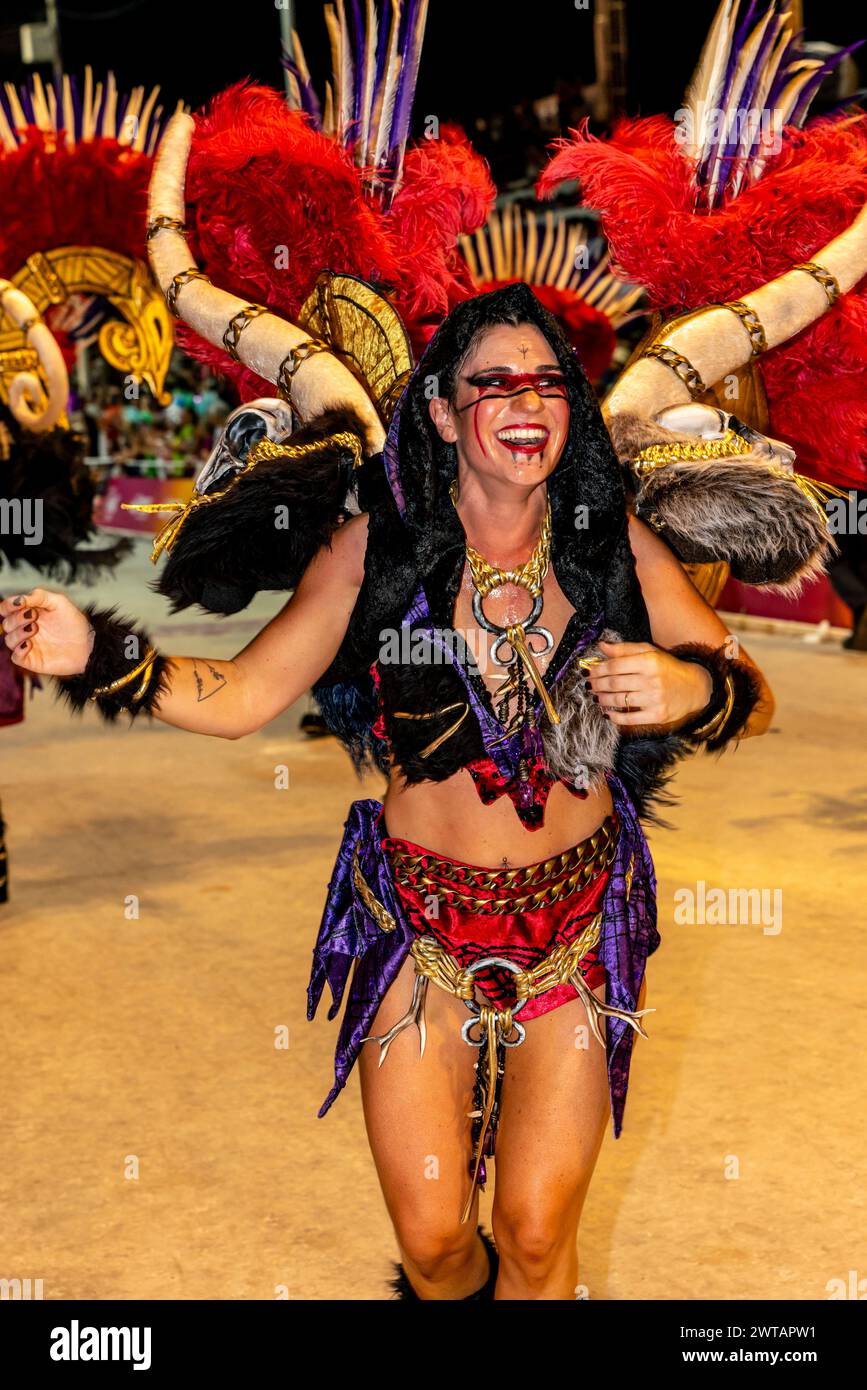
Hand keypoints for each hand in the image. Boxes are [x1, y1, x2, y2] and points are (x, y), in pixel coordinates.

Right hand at [0, 589, 94, 675]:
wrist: (88, 645)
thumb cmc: (74, 623)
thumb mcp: (59, 602)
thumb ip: (38, 596)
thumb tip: (18, 600)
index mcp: (29, 613)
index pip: (7, 608)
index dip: (7, 606)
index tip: (20, 604)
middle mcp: (25, 628)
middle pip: (6, 623)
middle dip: (17, 618)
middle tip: (34, 616)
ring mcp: (28, 644)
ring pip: (9, 639)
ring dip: (18, 632)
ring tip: (34, 628)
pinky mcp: (31, 660)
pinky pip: (15, 656)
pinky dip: (19, 650)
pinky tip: (29, 644)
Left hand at [587, 640, 712, 728]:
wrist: (694, 687)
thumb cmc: (667, 668)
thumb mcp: (649, 652)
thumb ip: (624, 649)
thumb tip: (601, 646)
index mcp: (649, 661)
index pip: (615, 666)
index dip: (598, 670)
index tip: (590, 672)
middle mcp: (652, 680)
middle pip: (614, 683)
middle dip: (597, 684)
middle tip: (589, 685)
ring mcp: (655, 699)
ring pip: (619, 700)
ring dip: (603, 699)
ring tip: (596, 697)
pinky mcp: (657, 715)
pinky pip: (630, 719)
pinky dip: (615, 717)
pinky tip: (608, 713)